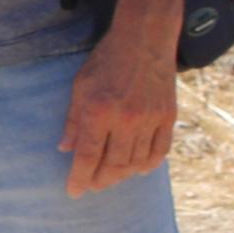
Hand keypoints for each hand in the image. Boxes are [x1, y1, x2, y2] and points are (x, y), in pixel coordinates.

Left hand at [62, 39, 178, 195]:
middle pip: (114, 164)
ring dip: (122, 175)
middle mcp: (126, 119)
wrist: (144, 40)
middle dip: (101, 180)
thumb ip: (74, 120)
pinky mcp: (168, 117)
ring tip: (110, 178)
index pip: (88, 155)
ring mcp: (150, 119)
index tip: (73, 192)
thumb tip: (65, 149)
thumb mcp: (80, 86)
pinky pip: (160, 150)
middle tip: (92, 186)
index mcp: (99, 111)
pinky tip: (138, 169)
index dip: (80, 177)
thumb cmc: (106, 61)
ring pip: (137, 161)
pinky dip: (148, 164)